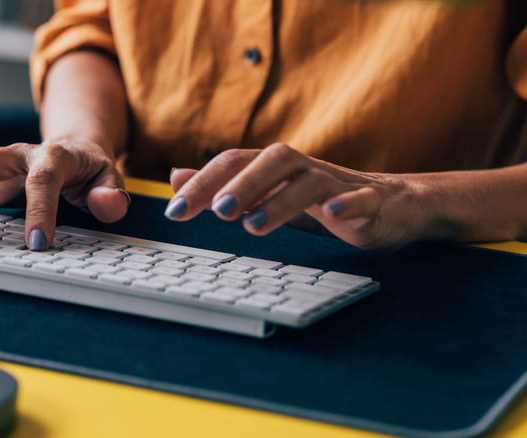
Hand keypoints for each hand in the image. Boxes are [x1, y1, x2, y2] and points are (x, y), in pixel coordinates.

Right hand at [0, 139, 129, 249]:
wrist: (75, 148)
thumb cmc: (89, 170)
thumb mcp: (109, 179)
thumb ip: (111, 193)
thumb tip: (111, 204)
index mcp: (56, 157)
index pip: (44, 179)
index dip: (40, 210)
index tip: (36, 244)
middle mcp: (22, 154)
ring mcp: (1, 158)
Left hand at [165, 143, 428, 251]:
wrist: (394, 205)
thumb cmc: (322, 200)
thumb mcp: (269, 196)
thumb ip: (223, 187)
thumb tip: (176, 177)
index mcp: (277, 168)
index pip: (234, 163)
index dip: (203, 183)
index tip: (174, 212)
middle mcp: (304, 169)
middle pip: (271, 160)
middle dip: (241, 184)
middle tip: (216, 213)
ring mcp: (339, 183)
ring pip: (310, 180)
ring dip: (280, 201)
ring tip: (253, 226)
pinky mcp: (372, 202)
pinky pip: (362, 198)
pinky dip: (347, 203)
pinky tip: (332, 214)